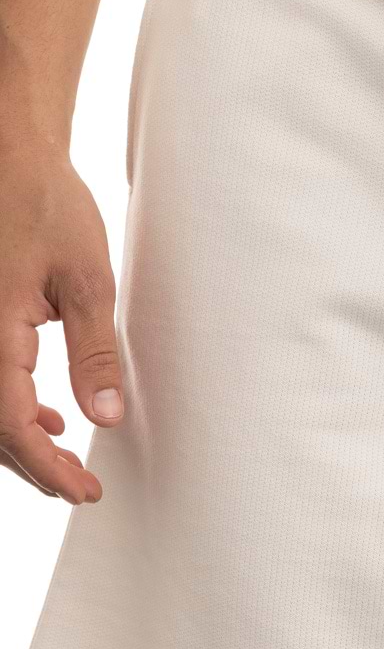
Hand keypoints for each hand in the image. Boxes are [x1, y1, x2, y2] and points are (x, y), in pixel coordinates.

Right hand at [0, 138, 123, 502]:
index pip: (11, 425)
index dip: (47, 468)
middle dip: (34, 466)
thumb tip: (107, 418)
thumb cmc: (47, 206)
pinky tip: (49, 416)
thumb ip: (95, 354)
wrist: (12, 157)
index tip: (84, 491)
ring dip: (20, 441)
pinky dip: (11, 409)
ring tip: (66, 462)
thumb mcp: (89, 281)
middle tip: (80, 488)